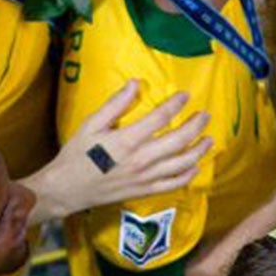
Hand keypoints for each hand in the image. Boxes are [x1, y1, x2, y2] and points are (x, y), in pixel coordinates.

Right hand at [29, 82, 212, 220]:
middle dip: (196, 126)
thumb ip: (115, 104)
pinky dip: (188, 175)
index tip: (185, 95)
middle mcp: (141, 160)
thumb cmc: (77, 154)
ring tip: (209, 140)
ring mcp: (145, 178)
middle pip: (179, 140)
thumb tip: (135, 83)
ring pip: (182, 164)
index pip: (160, 118)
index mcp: (127, 140)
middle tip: (206, 116)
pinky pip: (174, 184)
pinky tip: (195, 166)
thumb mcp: (91, 124)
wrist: (67, 189)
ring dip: (199, 151)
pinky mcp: (145, 191)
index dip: (175, 104)